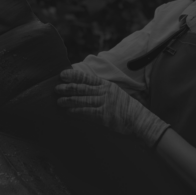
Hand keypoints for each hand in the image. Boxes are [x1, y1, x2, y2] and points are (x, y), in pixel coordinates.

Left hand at [54, 69, 169, 148]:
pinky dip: (76, 111)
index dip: (74, 75)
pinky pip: (87, 112)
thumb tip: (84, 90)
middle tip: (56, 88)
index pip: (87, 78)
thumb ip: (101, 91)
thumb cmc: (125, 108)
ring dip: (69, 100)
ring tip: (59, 101)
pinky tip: (68, 111)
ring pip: (83, 100)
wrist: (139, 120)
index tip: (63, 74)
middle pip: (83, 88)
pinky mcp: (104, 115)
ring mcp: (105, 103)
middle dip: (68, 88)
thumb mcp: (115, 94)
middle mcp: (105, 92)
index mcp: (107, 85)